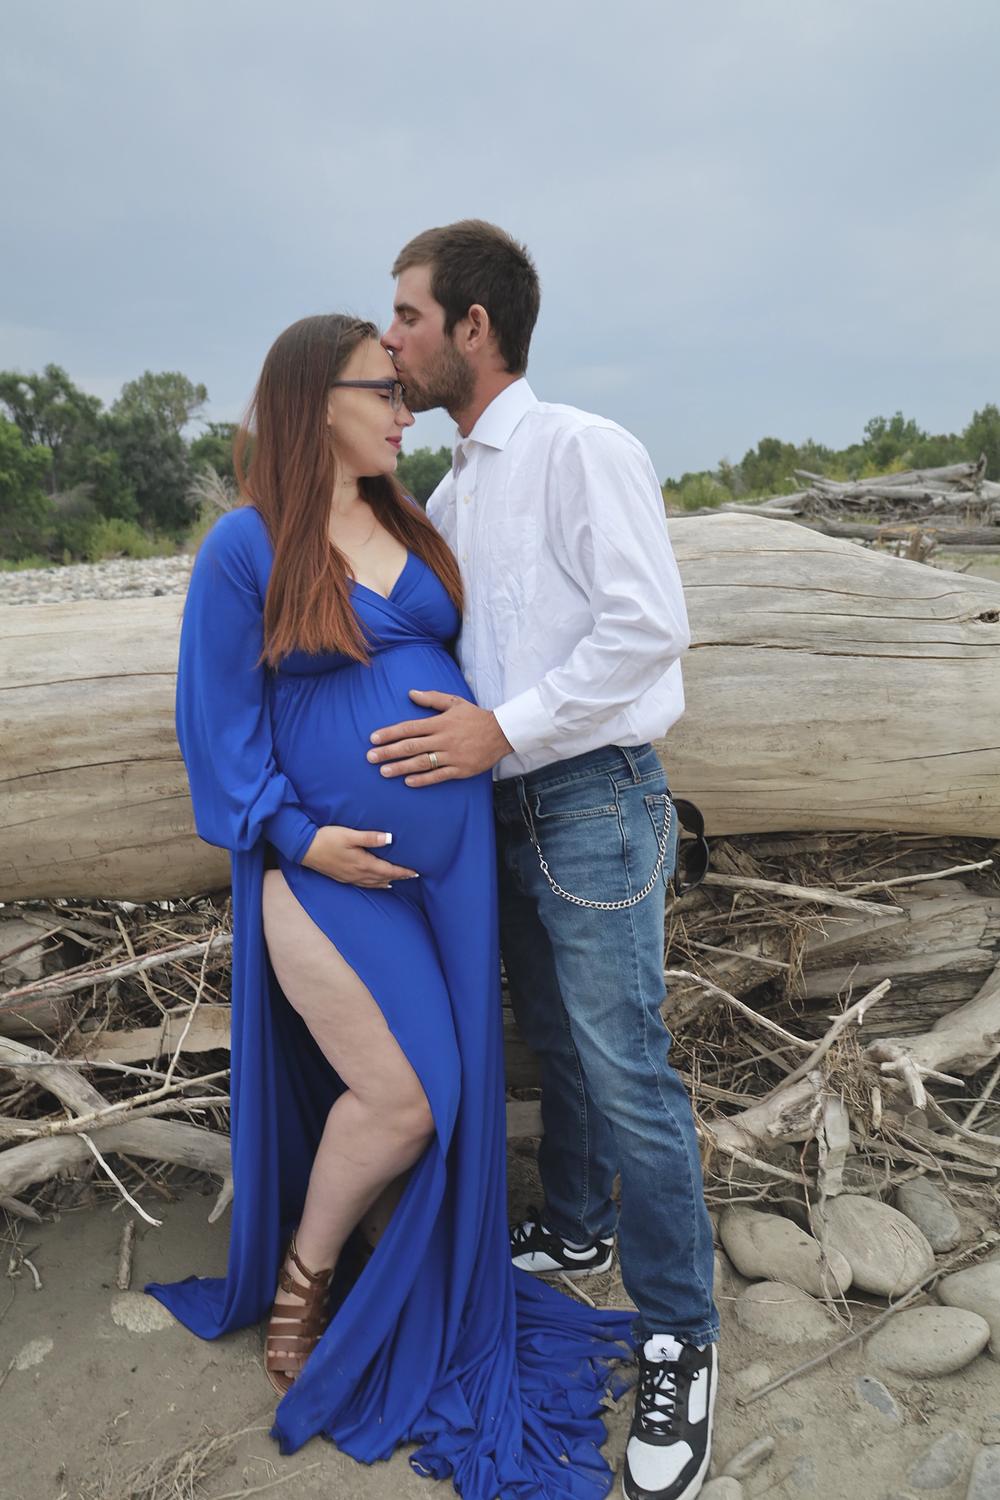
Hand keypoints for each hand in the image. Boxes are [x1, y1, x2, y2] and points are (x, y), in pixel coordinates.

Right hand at [300, 826, 417, 886]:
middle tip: (412, 876)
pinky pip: (365, 884)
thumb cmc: (326, 838)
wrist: (304, 849)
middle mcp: (358, 874)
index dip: (403, 872)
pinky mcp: (343, 877)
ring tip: (399, 880)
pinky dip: (375, 885)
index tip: (416, 872)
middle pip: (384, 878)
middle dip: (399, 877)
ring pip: (375, 883)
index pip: (389, 870)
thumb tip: (390, 839)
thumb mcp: (349, 834)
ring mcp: (350, 877)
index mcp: (363, 863)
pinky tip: (378, 884)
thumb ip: (370, 837)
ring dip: (388, 881)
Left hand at [367, 690, 512, 785]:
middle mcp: (443, 739)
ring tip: (384, 772)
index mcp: (440, 723)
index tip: (373, 739)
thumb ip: (431, 698)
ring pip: (421, 762)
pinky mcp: (460, 769)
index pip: (409, 728)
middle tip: (370, 757)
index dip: (390, 733)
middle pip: (411, 746)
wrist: (502, 733)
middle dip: (389, 752)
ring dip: (401, 767)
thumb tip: (410, 693)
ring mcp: (452, 756)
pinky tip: (408, 782)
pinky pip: (438, 776)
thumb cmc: (475, 717)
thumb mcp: (454, 702)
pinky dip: (423, 779)